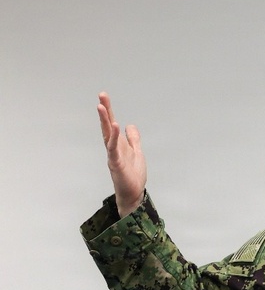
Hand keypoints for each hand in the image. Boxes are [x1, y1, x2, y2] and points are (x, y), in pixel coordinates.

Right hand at [97, 92, 146, 216]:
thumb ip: (133, 139)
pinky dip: (113, 137)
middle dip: (105, 110)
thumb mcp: (137, 152)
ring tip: (102, 107)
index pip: (111, 124)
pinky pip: (113, 149)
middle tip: (101, 95)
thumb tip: (130, 125)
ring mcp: (113, 155)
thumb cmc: (133, 175)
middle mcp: (113, 148)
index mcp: (119, 144)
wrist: (133, 193)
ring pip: (107, 135)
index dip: (109, 111)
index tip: (104, 97)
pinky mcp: (116, 164)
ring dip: (105, 121)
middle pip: (107, 126)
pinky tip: (115, 126)